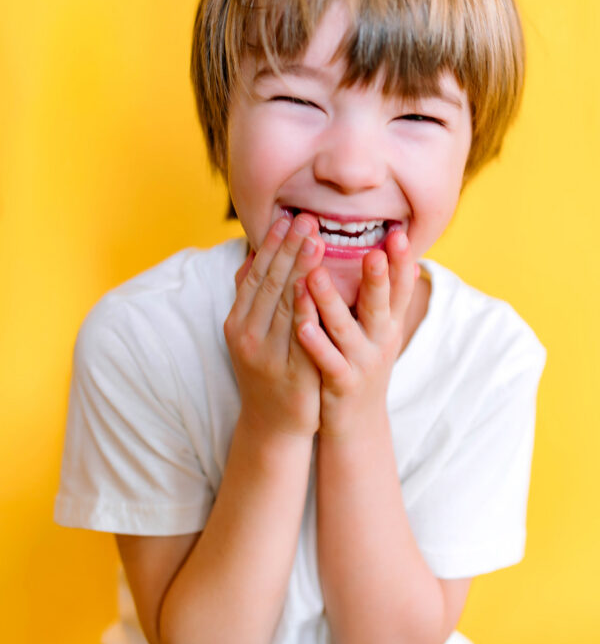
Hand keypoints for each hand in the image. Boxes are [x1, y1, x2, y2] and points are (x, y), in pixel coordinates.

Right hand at [224, 214, 324, 438]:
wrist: (273, 425)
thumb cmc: (269, 370)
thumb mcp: (252, 332)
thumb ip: (252, 295)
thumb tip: (252, 252)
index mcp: (238, 322)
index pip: (256, 275)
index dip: (272, 246)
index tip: (288, 217)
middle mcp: (248, 336)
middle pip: (270, 284)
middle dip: (289, 248)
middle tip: (308, 218)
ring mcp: (268, 356)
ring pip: (285, 305)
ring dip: (300, 269)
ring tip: (318, 240)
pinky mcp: (291, 374)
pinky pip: (300, 337)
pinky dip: (306, 310)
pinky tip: (316, 288)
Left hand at [294, 228, 416, 437]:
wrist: (358, 422)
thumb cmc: (362, 362)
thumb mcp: (377, 329)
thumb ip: (379, 295)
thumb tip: (391, 251)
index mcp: (389, 322)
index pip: (400, 286)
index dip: (401, 261)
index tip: (398, 233)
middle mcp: (381, 340)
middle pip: (381, 305)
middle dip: (379, 279)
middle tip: (375, 252)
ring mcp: (362, 363)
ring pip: (345, 329)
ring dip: (330, 301)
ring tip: (316, 275)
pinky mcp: (342, 384)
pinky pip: (327, 361)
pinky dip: (315, 343)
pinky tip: (301, 326)